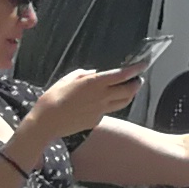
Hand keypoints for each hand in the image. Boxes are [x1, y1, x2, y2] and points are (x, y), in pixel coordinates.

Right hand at [17, 65, 144, 158]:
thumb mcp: (68, 79)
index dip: (135, 69)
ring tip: (127, 89)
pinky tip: (103, 102)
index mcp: (95, 83)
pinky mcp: (97, 121)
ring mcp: (101, 110)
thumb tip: (95, 74)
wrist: (46, 122)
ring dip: (129, 95)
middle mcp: (102, 97)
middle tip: (137, 79)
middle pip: (129, 90)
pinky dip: (111, 104)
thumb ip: (84, 74)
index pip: (123, 75)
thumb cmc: (53, 97)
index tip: (143, 65)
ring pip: (124, 102)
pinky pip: (109, 110)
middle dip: (136, 83)